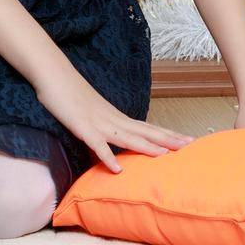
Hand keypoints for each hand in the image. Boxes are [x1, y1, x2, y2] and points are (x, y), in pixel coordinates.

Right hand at [37, 73, 192, 172]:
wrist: (54, 75)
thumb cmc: (70, 96)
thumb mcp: (90, 118)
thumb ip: (101, 134)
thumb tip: (109, 151)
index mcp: (116, 117)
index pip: (147, 127)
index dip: (167, 134)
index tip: (187, 139)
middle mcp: (113, 119)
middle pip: (145, 131)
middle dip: (168, 139)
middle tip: (190, 144)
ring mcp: (99, 122)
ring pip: (127, 137)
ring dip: (147, 146)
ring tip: (166, 155)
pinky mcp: (82, 127)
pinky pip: (97, 145)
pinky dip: (108, 157)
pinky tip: (118, 169)